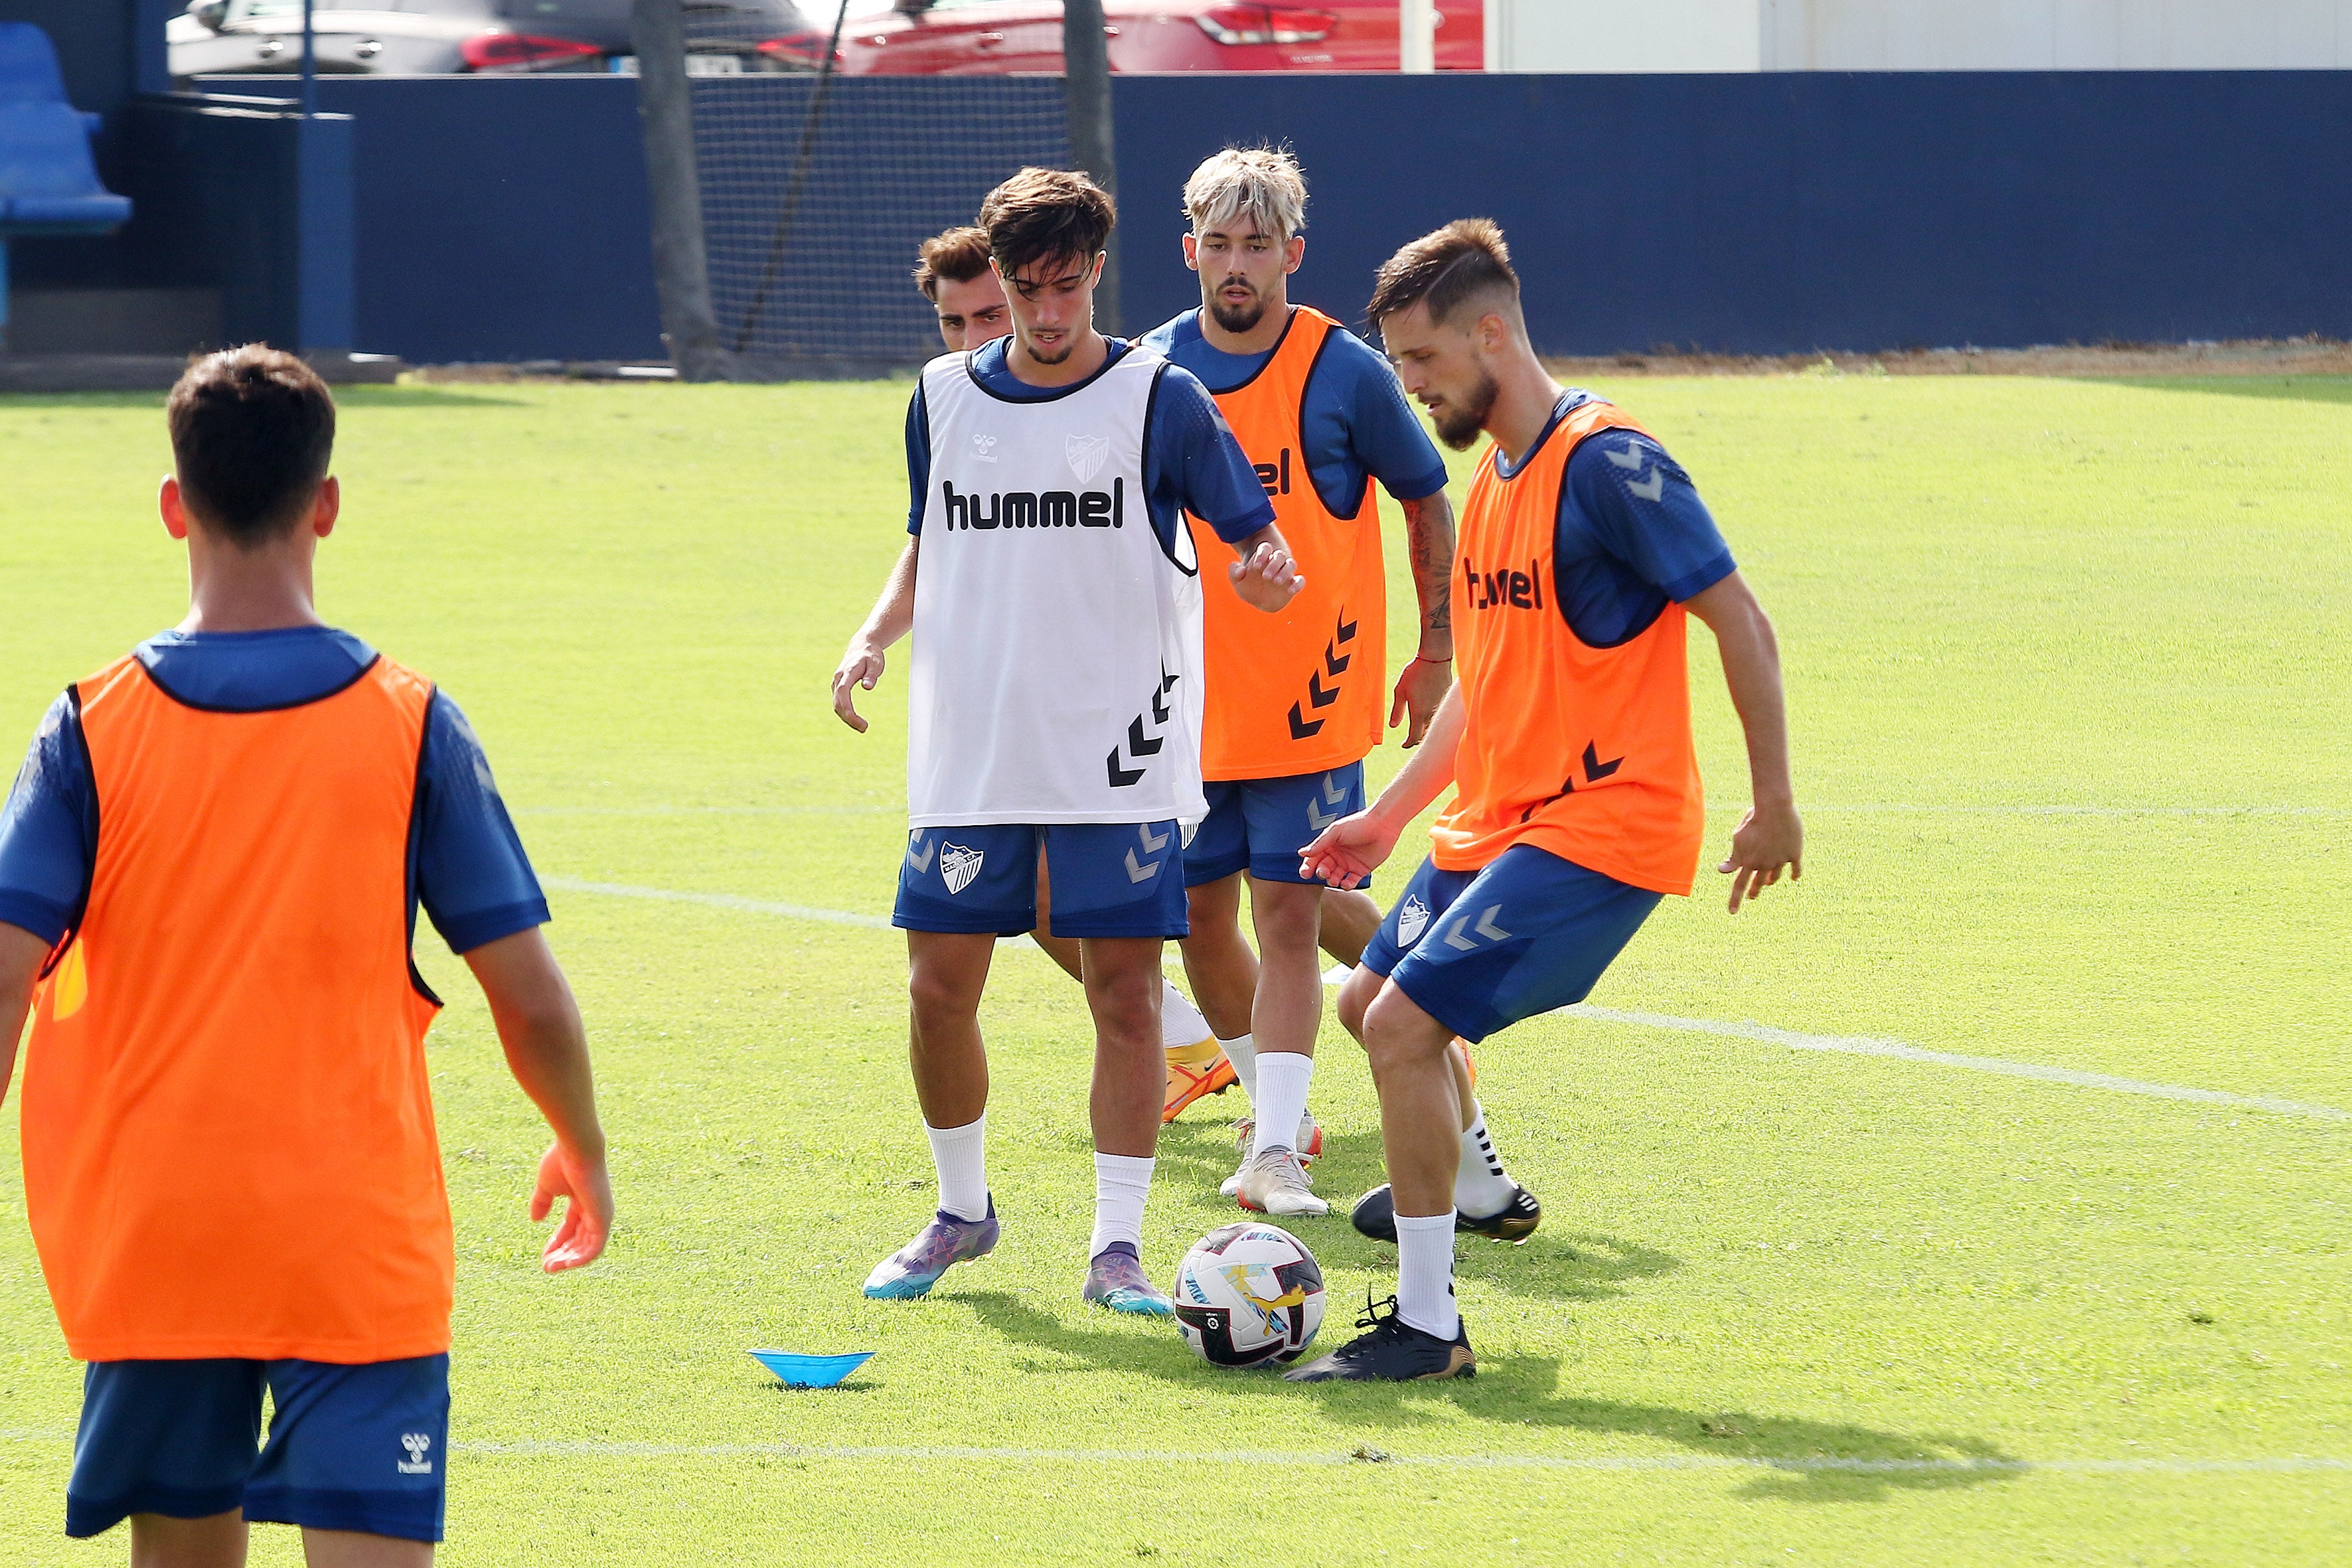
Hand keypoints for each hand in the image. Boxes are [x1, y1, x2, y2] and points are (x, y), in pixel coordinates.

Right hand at [531, 1140, 612, 1271]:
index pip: (571, 1228)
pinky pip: (595, 1247)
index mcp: (583, 1201)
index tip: (543, 1256)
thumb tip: (535, 1220)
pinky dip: (580, 1258)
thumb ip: (542, 1202)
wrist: (576, 1148)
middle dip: (562, 1255)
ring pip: (587, 1248)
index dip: (557, 1243)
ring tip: (550, 1267)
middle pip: (580, 1240)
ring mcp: (601, 1215)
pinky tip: (564, 1264)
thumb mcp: (547, 1186)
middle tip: (545, 1266)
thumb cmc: (561, 1161)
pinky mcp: (603, 1218)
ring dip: (569, 1260)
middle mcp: (595, 1210)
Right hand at [832, 640, 884, 731]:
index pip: (843, 694)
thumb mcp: (876, 663)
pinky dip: (845, 713)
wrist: (861, 646)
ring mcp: (836, 683)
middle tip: (864, 729)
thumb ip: (871, 675)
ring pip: (836, 705)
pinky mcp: (838, 687)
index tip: (860, 722)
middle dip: (849, 719)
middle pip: (838, 703)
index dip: (849, 710)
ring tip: (862, 727)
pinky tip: (854, 720)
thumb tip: (867, 687)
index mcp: (847, 673)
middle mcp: (838, 679)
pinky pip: (838, 703)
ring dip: (847, 718)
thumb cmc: (870, 655)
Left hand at [1229, 542, 1303, 612]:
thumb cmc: (1248, 586)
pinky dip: (1298, 584)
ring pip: (1291, 564)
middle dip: (1273, 564)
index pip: (1266, 548)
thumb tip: (1240, 570)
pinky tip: (1290, 590)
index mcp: (1263, 557)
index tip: (1255, 566)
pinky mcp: (1292, 583)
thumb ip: (1234, 574)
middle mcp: (1276, 562)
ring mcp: (1285, 572)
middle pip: (1279, 555)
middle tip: (1265, 576)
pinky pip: (1300, 580)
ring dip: (1285, 571)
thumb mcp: (1237, 581)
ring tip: (1276, 581)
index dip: (1262, 554)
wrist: (1258, 598)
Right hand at [1297, 808, 1402, 890]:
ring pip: (1335, 877)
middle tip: (1323, 872)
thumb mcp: (1336, 831)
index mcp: (1329, 845)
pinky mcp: (1360, 870)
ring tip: (1334, 878)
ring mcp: (1348, 863)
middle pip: (1323, 868)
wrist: (1382, 826)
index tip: (1304, 873)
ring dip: (1332, 880)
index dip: (1308, 866)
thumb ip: (1320, 843)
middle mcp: (1337, 855)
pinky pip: (1350, 881)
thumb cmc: (1358, 824)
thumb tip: (1302, 853)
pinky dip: (1346, 884)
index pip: (1314, 858)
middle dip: (1321, 873)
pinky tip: (1346, 883)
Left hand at [1388, 656, 1451, 747]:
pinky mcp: (1447, 702)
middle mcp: (1431, 714)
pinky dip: (1434, 721)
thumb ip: (1397, 710)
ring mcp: (1441, 708)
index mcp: (1418, 713)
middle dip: (1417, 738)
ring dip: (1427, 731)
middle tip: (1410, 738)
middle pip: (1426, 734)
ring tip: (1419, 729)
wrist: (1435, 659)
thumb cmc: (1414, 673)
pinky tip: (1429, 717)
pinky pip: (1440, 717)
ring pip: (1434, 727)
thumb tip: (1393, 726)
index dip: (1408, 743)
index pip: (1415, 737)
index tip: (1403, 744)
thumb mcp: (1400, 691)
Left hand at [1718, 799, 1802, 913]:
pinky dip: (1794, 874)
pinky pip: (1795, 868)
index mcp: (1749, 861)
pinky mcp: (1794, 853)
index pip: (1739, 885)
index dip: (1735, 899)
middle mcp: (1765, 864)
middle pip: (1758, 883)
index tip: (1732, 912)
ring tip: (1768, 882)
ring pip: (1775, 876)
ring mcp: (1781, 860)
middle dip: (1754, 891)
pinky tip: (1794, 878)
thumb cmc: (1753, 820)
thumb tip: (1721, 870)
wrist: (1775, 809)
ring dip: (1770, 880)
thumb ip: (1733, 857)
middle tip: (1752, 896)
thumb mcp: (1739, 838)